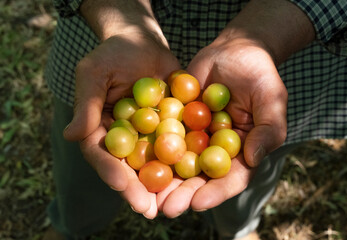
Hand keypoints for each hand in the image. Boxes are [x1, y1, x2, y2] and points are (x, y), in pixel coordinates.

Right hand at [64, 33, 179, 218]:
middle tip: (149, 209)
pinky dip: (187, 160)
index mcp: (102, 130)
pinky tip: (197, 177)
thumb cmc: (113, 54)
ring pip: (156, 163)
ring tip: (173, 204)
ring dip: (164, 185)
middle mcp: (126, 138)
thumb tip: (73, 135)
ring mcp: (150, 134)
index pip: (103, 155)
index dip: (109, 170)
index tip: (120, 184)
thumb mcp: (94, 74)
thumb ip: (87, 104)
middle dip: (138, 189)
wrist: (142, 41)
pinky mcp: (172, 126)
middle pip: (130, 168)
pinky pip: (180, 145)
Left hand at [156, 0, 314, 216]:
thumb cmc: (259, 74)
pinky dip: (151, 148)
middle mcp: (216, 149)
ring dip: (165, 179)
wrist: (234, 50)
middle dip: (184, 193)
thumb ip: (268, 129)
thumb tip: (253, 158)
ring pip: (179, 162)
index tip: (199, 203)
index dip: (216, 192)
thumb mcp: (272, 99)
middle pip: (201, 177)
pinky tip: (136, 161)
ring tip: (149, 194)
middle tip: (167, 208)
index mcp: (241, 151)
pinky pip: (164, 135)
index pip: (231, 178)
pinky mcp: (177, 120)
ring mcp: (195, 136)